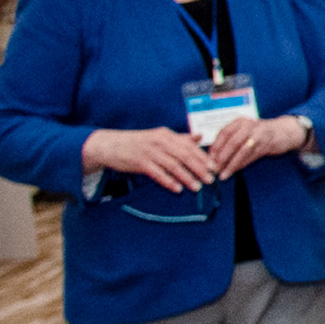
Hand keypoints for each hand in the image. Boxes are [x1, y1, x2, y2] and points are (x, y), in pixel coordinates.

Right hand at [84, 125, 215, 193]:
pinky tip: (177, 189)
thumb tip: (199, 137)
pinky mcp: (140, 162)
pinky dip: (168, 181)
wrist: (110, 145)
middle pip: (184, 155)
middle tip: (210, 179)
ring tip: (197, 187)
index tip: (214, 167)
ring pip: (173, 165)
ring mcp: (150, 151)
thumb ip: (179, 138)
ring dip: (187, 177)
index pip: (190, 146)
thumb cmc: (137, 142)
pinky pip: (157, 173)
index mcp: (167, 135)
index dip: (203, 157)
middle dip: (199, 168)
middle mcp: (160, 141)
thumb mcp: (159, 137)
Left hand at [208, 112, 307, 177]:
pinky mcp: (267, 143)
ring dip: (231, 164)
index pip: (223, 133)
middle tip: (214, 169)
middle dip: (222, 157)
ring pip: (242, 151)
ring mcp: (259, 134)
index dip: (215, 147)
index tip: (209, 160)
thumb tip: (214, 158)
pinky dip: (242, 164)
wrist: (284, 131)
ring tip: (223, 174)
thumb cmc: (260, 133)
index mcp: (240, 121)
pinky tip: (235, 171)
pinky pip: (251, 156)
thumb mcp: (244, 132)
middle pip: (232, 142)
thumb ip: (231, 141)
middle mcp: (249, 125)